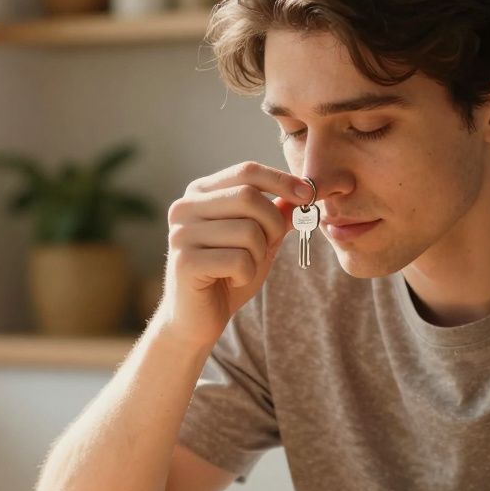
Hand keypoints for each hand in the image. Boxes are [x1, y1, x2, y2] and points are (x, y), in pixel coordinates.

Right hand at [152, 162, 312, 349]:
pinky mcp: (185, 262)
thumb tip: (303, 192)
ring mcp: (181, 234)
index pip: (246, 171)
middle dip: (273, 224)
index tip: (308, 195)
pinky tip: (231, 280)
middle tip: (269, 247)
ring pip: (247, 230)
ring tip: (243, 267)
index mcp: (200, 193)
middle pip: (248, 197)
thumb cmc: (227, 276)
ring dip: (259, 254)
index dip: (281, 180)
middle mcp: (185, 207)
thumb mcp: (258, 241)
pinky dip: (246, 273)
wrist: (196, 319)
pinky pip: (238, 259)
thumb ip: (276, 215)